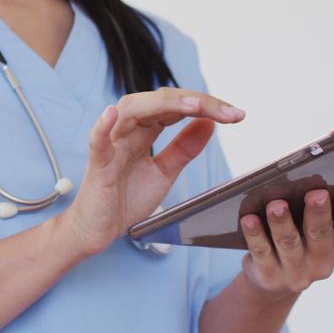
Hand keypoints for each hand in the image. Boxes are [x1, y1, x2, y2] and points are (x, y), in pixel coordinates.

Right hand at [58, 87, 245, 256]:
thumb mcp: (165, 172)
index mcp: (144, 131)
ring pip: (131, 111)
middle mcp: (128, 131)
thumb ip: (184, 148)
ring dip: (162, 104)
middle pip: (159, 102)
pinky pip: (97, 143)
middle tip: (228, 111)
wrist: (99, 230)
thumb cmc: (125, 198)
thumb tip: (209, 123)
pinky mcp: (98, 167)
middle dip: (196, 102)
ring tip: (193, 105)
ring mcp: (112, 147)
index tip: (236, 115)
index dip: (207, 106)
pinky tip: (112, 114)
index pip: (176, 107)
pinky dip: (102, 127)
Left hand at [239, 186, 333, 300]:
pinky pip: (260, 251)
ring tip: (276, 204)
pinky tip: (249, 218)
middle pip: (319, 234)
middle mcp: (322, 261)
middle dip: (319, 213)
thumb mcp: (328, 232)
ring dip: (282, 222)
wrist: (274, 283)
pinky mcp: (269, 275)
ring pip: (289, 243)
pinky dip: (255, 234)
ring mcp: (296, 271)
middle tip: (317, 192)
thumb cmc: (304, 242)